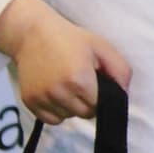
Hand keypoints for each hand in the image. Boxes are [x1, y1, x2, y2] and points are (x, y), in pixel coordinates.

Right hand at [0, 0, 127, 124]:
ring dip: (70, 107)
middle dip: (86, 103)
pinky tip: (55, 93)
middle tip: (81, 84)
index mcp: (79, 79)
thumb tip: (123, 94)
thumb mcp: (101, 47)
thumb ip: (121, 71)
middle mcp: (59, 92)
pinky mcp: (29, 101)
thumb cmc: (70, 39)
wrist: (32, 33)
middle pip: (83, 114)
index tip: (94, 84)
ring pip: (67, 117)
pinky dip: (56, 111)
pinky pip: (50, 119)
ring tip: (66, 86)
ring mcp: (42, 98)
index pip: (98, 106)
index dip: (99, 97)